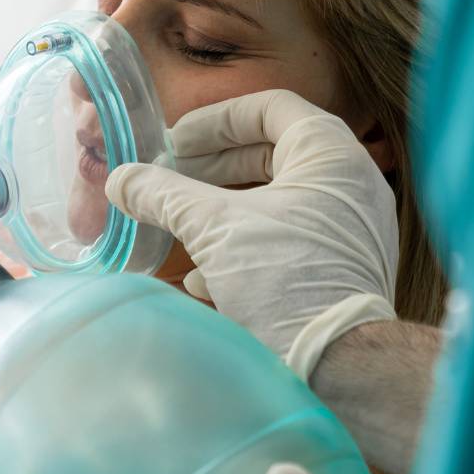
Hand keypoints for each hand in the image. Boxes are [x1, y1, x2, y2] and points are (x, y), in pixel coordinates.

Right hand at [107, 89, 398, 377]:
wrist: (340, 366)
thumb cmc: (284, 282)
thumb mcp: (212, 229)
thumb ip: (163, 195)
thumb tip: (119, 180)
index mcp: (330, 156)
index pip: (271, 107)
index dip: (216, 119)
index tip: (177, 141)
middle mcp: (351, 185)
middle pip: (273, 152)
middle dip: (214, 166)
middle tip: (173, 176)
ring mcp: (353, 229)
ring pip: (278, 200)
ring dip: (224, 208)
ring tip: (182, 224)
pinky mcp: (345, 269)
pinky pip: (292, 239)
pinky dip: (247, 245)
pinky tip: (208, 278)